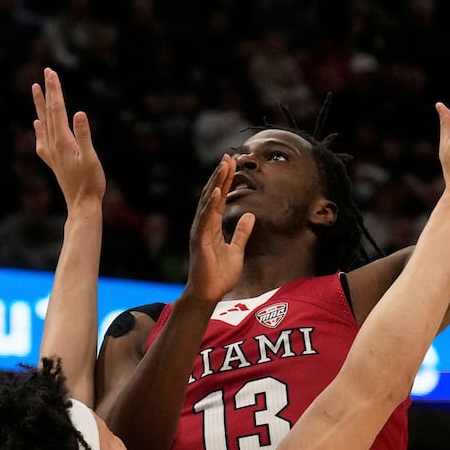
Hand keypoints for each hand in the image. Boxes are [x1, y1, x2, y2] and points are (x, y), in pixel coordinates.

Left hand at [31, 68, 104, 206]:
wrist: (82, 206)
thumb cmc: (90, 183)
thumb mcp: (91, 158)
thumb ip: (85, 136)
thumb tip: (80, 113)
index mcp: (63, 141)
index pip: (58, 110)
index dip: (55, 90)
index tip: (52, 73)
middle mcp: (54, 145)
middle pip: (49, 113)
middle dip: (47, 92)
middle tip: (46, 73)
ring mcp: (52, 153)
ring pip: (44, 123)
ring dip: (41, 105)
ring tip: (36, 90)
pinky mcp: (54, 161)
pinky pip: (43, 139)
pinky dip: (39, 128)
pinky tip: (37, 124)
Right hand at [184, 156, 254, 304]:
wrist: (209, 293)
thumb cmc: (219, 275)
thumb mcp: (237, 250)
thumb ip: (241, 233)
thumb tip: (249, 216)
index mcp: (212, 225)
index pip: (219, 198)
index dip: (226, 180)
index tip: (233, 163)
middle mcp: (204, 224)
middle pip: (212, 194)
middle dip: (220, 175)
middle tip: (228, 156)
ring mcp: (200, 231)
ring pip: (208, 202)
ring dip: (216, 183)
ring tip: (224, 165)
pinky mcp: (199, 240)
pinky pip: (205, 219)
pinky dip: (210, 204)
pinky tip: (217, 190)